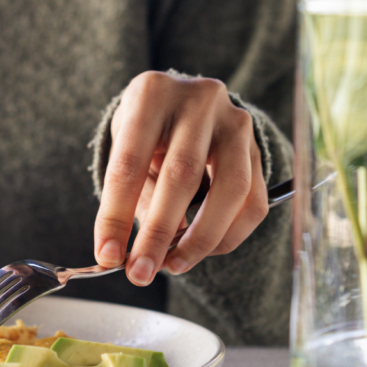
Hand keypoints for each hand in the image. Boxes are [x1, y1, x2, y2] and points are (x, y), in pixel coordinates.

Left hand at [93, 71, 267, 285]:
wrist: (184, 102)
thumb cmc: (147, 130)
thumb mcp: (125, 147)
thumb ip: (128, 195)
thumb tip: (122, 253)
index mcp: (151, 95)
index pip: (129, 164)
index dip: (116, 215)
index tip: (108, 255)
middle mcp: (198, 100)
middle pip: (181, 176)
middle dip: (158, 234)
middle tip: (141, 272)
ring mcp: (235, 121)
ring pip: (230, 189)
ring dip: (201, 239)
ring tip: (174, 265)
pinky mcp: (258, 147)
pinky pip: (252, 201)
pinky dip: (229, 235)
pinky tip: (203, 250)